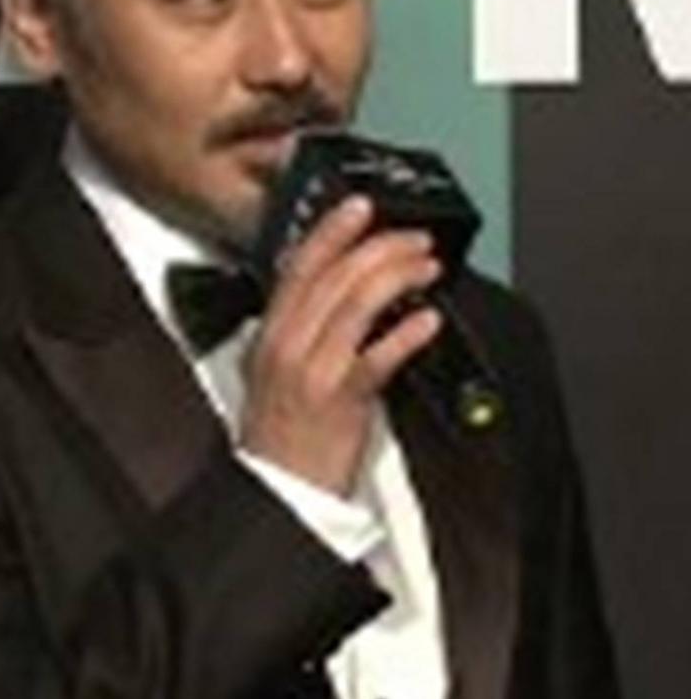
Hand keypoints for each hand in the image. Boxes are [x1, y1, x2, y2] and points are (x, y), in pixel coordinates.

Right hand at [238, 197, 441, 494]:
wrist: (278, 491)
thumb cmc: (282, 439)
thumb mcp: (274, 374)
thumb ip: (300, 335)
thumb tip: (341, 303)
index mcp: (270, 336)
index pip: (299, 268)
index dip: (331, 231)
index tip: (359, 207)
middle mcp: (287, 346)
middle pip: (335, 276)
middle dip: (380, 247)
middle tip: (414, 238)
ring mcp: (314, 371)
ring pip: (357, 303)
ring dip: (398, 277)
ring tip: (426, 268)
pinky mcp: (342, 401)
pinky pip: (379, 356)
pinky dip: (407, 333)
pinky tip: (428, 321)